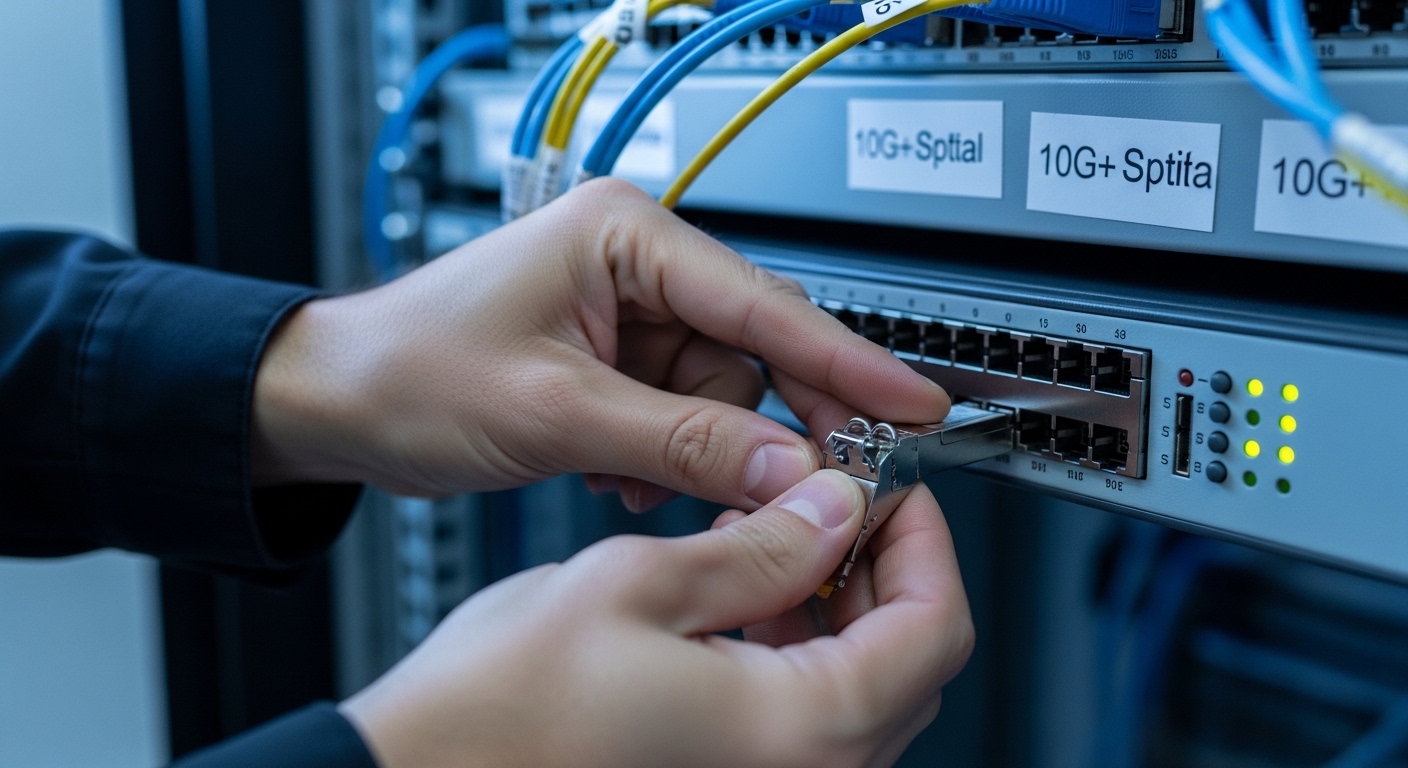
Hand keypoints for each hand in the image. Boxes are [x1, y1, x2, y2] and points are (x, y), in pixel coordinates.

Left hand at [251, 178, 948, 507]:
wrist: (335, 403)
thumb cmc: (410, 371)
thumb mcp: (557, 412)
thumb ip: (683, 443)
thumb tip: (788, 467)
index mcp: (625, 234)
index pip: (762, 302)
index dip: (844, 360)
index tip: (911, 403)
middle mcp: (636, 264)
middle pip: (753, 353)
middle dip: (751, 427)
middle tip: (779, 486)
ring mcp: (628, 314)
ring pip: (723, 397)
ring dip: (693, 452)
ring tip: (624, 473)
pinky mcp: (617, 360)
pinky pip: (685, 415)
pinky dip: (665, 456)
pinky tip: (614, 470)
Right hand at [338, 469, 973, 767]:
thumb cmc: (500, 712)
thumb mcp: (639, 587)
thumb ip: (760, 546)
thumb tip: (833, 508)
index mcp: (803, 731)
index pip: (936, 626)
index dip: (922, 537)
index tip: (886, 486)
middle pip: (910, 658)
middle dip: (879, 564)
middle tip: (832, 500)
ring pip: (863, 684)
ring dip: (838, 601)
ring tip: (774, 535)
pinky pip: (807, 713)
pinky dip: (796, 644)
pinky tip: (742, 592)